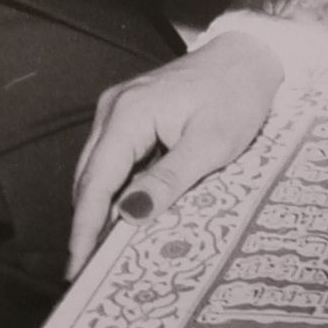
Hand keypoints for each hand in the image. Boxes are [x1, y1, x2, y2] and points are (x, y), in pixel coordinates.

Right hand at [68, 32, 282, 277]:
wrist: (250, 54)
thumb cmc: (237, 94)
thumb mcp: (211, 144)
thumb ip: (167, 180)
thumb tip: (129, 215)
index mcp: (129, 113)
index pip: (96, 181)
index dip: (84, 229)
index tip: (76, 270)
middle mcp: (115, 107)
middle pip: (90, 177)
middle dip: (87, 224)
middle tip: (89, 273)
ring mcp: (120, 107)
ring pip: (98, 168)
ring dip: (99, 208)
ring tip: (103, 253)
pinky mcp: (131, 112)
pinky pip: (114, 156)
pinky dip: (115, 187)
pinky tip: (124, 213)